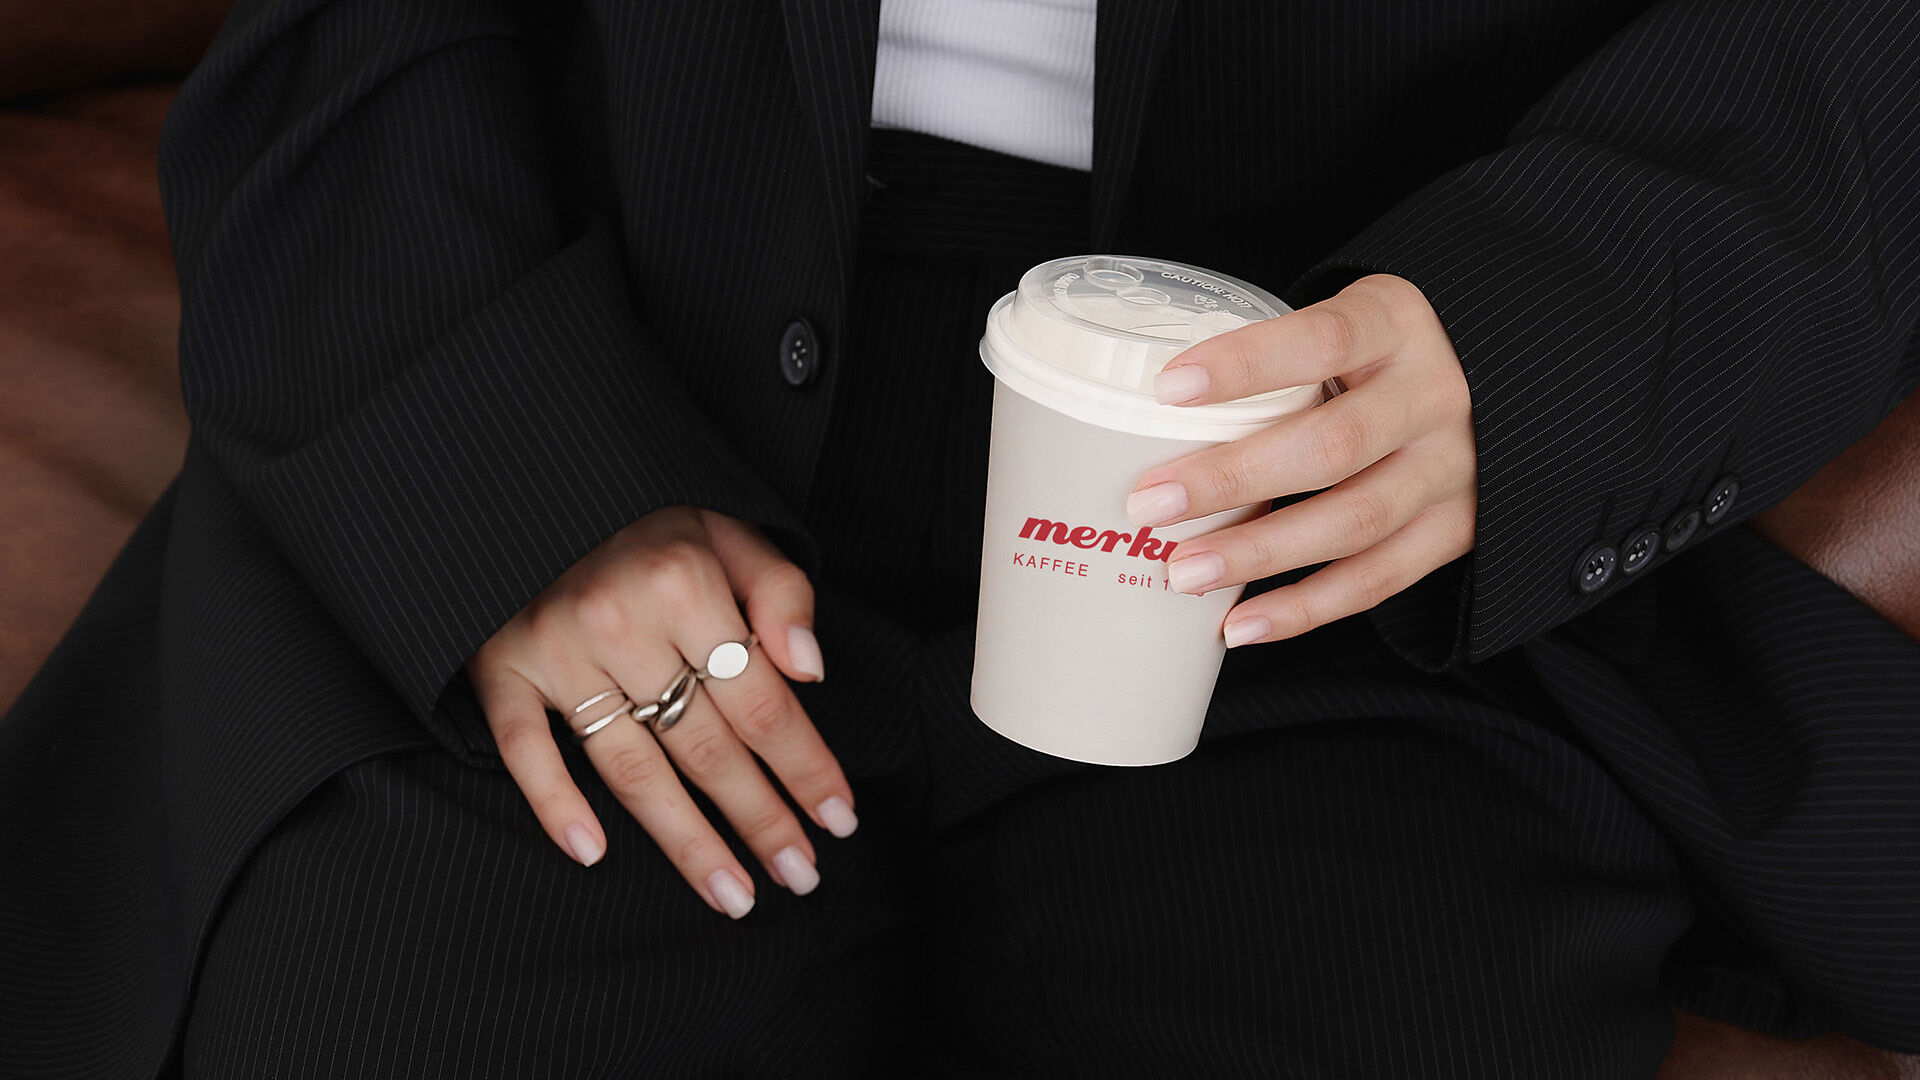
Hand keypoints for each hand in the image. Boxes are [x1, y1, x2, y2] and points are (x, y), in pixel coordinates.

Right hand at [464, 505, 852, 919]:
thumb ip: (779, 592)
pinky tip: (592, 853)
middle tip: (801, 875)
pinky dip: (554, 803)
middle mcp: (621, 620)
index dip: (805, 766)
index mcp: (684, 582)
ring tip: (733, 894)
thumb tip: (811, 669)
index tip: (839, 817)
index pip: (763, 701)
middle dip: (761, 818)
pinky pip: (525, 750)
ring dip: (687, 840)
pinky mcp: (498, 666)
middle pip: (706, 746)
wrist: (522, 476)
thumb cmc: (640, 515)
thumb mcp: (725, 526)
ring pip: (630, 768)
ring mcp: (555, 650)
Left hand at [1127, 273, 1476, 645]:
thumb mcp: (1345, 323)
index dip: (1244, 365)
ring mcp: (1450, 470)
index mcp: (1395, 325)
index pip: (1321, 340)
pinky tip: (1241, 624)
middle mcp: (1433, 397)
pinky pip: (1378, 579)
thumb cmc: (1375, 353)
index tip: (1167, 390)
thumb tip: (1145, 410)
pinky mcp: (1454, 531)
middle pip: (1333, 446)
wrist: (1499, 382)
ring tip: (1183, 572)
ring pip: (1355, 522)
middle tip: (1150, 506)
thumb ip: (1276, 357)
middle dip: (1233, 480)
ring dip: (1260, 554)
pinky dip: (1305, 608)